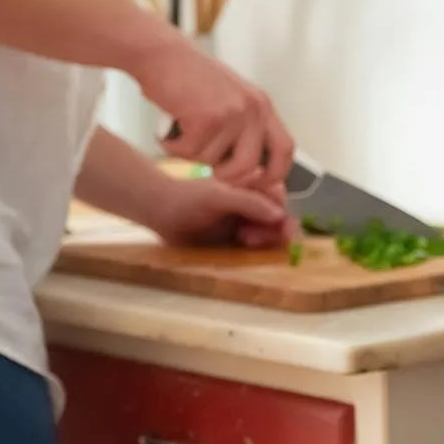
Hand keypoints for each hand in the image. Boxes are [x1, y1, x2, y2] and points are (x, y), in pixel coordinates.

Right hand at [126, 33, 293, 190]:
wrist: (162, 54)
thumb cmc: (189, 79)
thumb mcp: (229, 99)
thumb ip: (242, 128)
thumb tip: (248, 172)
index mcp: (262, 105)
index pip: (285, 149)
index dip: (273, 174)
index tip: (253, 184)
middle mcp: (253, 109)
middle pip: (248, 167)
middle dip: (224, 176)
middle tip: (205, 168)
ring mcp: (232, 113)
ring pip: (212, 162)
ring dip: (190, 154)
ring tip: (180, 130)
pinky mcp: (208, 118)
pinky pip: (189, 153)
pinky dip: (173, 146)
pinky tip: (167, 127)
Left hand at [147, 176, 292, 249]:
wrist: (158, 211)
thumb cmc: (187, 198)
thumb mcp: (219, 196)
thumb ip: (249, 203)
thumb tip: (280, 215)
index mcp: (253, 189)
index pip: (280, 204)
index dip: (285, 219)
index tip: (283, 232)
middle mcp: (252, 207)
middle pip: (277, 224)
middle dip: (273, 233)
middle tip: (251, 239)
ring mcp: (243, 225)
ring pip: (267, 239)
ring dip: (263, 244)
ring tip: (244, 241)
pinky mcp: (232, 243)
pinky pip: (252, 251)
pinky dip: (254, 255)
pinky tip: (242, 251)